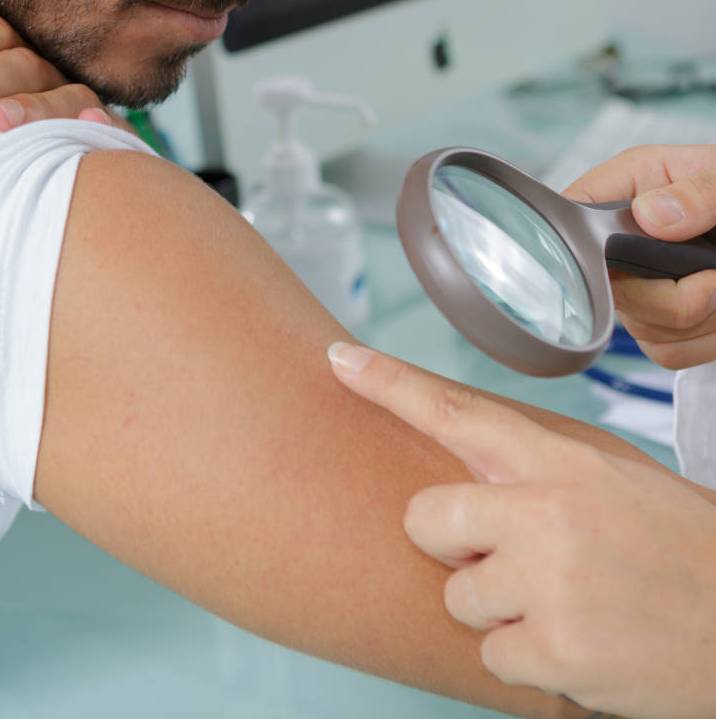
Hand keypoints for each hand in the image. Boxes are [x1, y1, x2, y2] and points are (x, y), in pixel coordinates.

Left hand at [0, 14, 125, 131]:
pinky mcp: (109, 141)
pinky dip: (99, 124)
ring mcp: (82, 108)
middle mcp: (48, 77)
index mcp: (10, 62)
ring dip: (32, 106)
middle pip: (20, 63)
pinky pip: (112, 129)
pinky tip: (89, 124)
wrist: (51, 208)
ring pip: (66, 93)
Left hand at [328, 341, 715, 718]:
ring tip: (567, 604)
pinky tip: (581, 644)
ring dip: (499, 609)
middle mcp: (546, 514)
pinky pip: (492, 655)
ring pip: (458, 596)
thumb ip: (539, 467)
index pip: (458, 413)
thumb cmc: (680, 547)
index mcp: (563, 463)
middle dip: (451, 543)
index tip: (341, 359)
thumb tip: (460, 450)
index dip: (390, 383)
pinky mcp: (556, 653)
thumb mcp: (614, 478)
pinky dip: (528, 660)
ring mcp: (548, 585)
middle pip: (425, 518)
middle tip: (508, 556)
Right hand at [566, 145, 715, 368]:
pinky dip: (704, 340)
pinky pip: (668, 351)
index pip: (570, 225)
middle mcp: (620, 243)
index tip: (646, 260)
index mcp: (624, 193)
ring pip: (644, 330)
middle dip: (676, 296)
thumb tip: (649, 216)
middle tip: (714, 274)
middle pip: (610, 294)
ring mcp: (637, 286)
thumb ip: (694, 192)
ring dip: (702, 318)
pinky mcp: (660, 321)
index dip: (591, 250)